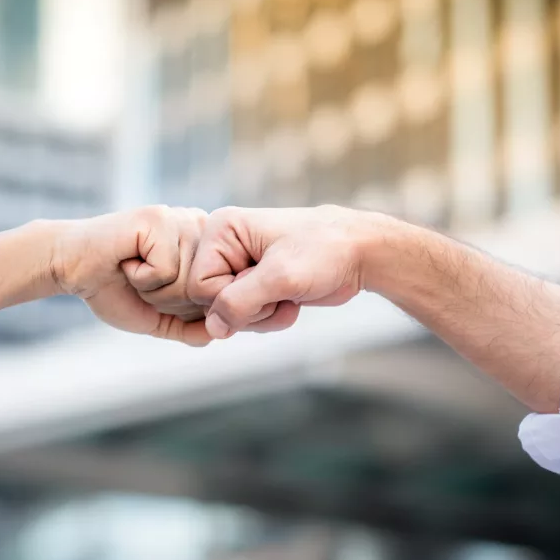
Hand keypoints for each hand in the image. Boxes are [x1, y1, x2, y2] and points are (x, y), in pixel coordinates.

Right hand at [52, 205, 210, 345]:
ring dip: (154, 289)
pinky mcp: (159, 220)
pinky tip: (127, 261)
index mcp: (205, 247)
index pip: (218, 294)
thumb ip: (190, 328)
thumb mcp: (159, 317)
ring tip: (133, 269)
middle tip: (141, 279)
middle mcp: (199, 227)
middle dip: (168, 299)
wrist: (71, 269)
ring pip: (189, 281)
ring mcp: (181, 220)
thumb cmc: (114, 289)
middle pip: (206, 290)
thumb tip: (218, 333)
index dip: (182, 306)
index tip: (155, 288)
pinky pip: (166, 270)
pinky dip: (141, 277)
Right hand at [188, 205, 394, 338]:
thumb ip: (239, 302)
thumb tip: (213, 328)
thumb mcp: (280, 277)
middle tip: (280, 292)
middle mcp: (223, 245)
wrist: (360, 253)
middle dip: (250, 309)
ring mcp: (237, 265)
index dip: (231, 298)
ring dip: (263, 315)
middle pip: (212, 302)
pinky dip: (269, 317)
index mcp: (221, 230)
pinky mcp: (253, 282)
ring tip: (288, 295)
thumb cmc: (325, 252)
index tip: (265, 285)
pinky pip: (245, 316)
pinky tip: (291, 301)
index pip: (199, 285)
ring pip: (229, 314)